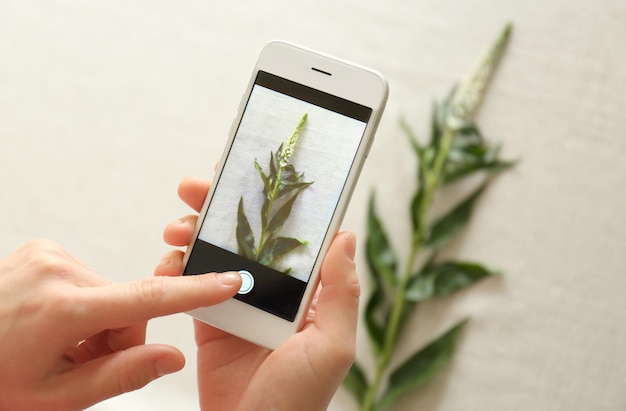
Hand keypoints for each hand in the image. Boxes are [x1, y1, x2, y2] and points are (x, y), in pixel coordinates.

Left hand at [0, 239, 240, 410]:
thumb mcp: (55, 397)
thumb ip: (121, 375)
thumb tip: (172, 357)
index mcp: (62, 310)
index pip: (147, 299)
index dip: (195, 292)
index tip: (230, 280)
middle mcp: (57, 271)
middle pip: (128, 303)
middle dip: (119, 335)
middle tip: (84, 362)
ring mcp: (47, 255)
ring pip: (108, 292)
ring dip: (99, 320)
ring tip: (61, 344)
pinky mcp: (42, 249)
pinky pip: (86, 278)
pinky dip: (82, 303)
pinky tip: (53, 322)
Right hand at [157, 176, 360, 410]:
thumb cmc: (299, 397)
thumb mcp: (332, 345)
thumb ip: (341, 292)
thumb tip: (345, 236)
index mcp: (305, 291)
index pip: (288, 233)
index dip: (268, 201)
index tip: (244, 172)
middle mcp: (273, 291)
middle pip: (246, 234)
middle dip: (218, 206)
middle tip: (192, 187)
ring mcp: (239, 303)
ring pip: (214, 252)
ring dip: (192, 231)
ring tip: (175, 226)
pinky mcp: (209, 321)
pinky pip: (190, 284)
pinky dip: (176, 266)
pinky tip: (167, 259)